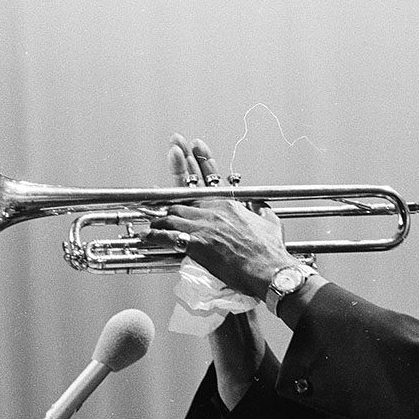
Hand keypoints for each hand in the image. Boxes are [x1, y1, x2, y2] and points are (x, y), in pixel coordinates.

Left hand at [142, 134, 300, 298]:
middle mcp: (214, 211)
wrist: (269, 270)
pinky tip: (147, 236)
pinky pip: (167, 236)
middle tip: (168, 156)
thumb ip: (262, 210)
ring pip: (172, 214)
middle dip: (174, 173)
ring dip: (159, 216)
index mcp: (230, 204)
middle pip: (185, 194)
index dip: (199, 160)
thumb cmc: (271, 251)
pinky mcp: (196, 244)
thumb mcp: (272, 223)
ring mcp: (203, 226)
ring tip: (150, 217)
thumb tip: (260, 205)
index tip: (189, 148)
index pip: (210, 178)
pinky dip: (154, 236)